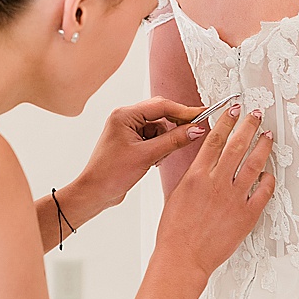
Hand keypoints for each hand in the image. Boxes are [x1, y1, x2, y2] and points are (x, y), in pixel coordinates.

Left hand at [72, 98, 212, 215]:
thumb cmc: (110, 174)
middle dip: (175, 126)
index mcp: (124, 115)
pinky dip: (160, 147)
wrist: (95, 192)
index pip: (161, 106)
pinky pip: (154, 138)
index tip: (203, 115)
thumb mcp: (146, 156)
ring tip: (159, 157)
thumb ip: (173, 141)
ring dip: (166, 140)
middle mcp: (125, 118)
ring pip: (159, 127)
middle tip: (192, 134)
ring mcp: (128, 130)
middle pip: (161, 114)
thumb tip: (195, 129)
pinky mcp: (131, 142)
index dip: (184, 111)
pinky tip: (154, 160)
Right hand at [154, 105, 275, 279]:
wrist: (183, 257)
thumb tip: (206, 160)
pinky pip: (264, 191)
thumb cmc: (175, 230)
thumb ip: (194, 175)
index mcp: (196, 176)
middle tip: (257, 114)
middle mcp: (216, 183)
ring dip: (262, 146)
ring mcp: (234, 198)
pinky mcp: (247, 215)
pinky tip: (268, 174)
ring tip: (268, 136)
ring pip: (254, 164)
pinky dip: (268, 179)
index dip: (226, 121)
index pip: (214, 139)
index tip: (233, 109)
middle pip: (237, 145)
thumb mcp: (177, 193)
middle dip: (248, 125)